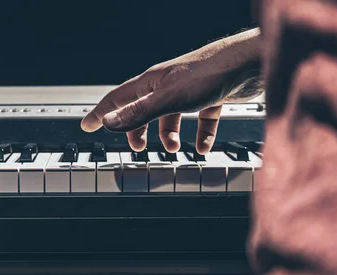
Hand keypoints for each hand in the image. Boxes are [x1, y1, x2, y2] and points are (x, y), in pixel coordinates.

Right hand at [81, 29, 262, 153]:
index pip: (117, 99)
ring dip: (169, 136)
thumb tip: (109, 123)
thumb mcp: (168, 99)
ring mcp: (188, 92)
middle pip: (143, 111)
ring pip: (171, 117)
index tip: (87, 125)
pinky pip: (200, 120)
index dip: (100, 113)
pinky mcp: (209, 97)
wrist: (248, 64)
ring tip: (174, 148)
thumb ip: (138, 113)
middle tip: (137, 147)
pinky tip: (203, 147)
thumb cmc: (208, 74)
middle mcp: (166, 86)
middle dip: (137, 130)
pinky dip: (200, 135)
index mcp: (151, 83)